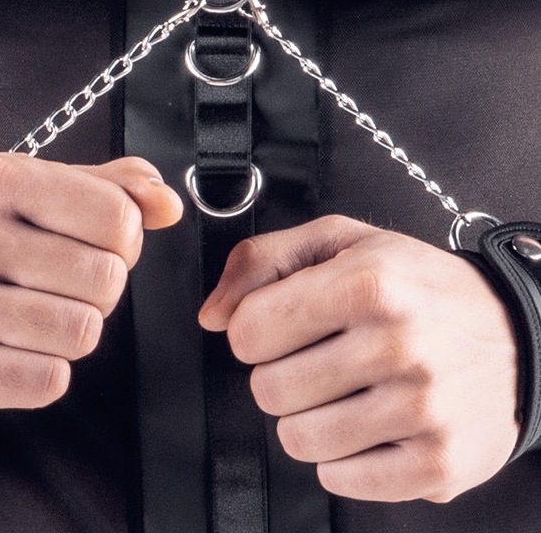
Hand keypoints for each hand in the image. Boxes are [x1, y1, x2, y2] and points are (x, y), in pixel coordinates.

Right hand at [0, 153, 181, 431]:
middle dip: (97, 293)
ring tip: (29, 320)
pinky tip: (8, 355)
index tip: (90, 246)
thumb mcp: (43, 200)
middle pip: (106, 278)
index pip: (117, 216)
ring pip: (83, 333)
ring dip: (70, 335)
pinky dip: (43, 375)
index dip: (122, 242)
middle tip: (53, 289)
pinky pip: (49, 380)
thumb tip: (169, 203)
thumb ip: (115, 190)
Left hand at [199, 215, 519, 502]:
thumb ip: (264, 260)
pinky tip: (372, 422)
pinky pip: (340, 481)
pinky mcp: (437, 462)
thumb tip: (212, 314)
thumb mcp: (343, 241)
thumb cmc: (418, 285)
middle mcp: (398, 344)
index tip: (284, 324)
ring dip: (310, 418)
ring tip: (349, 389)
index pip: (248, 331)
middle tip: (323, 357)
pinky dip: (345, 457)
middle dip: (282, 373)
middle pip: (268, 390)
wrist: (514, 335)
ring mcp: (421, 408)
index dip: (255, 329)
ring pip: (297, 440)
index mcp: (368, 282)